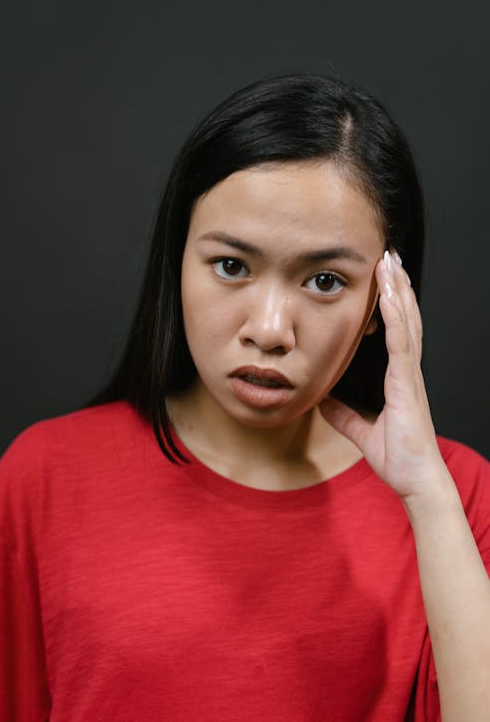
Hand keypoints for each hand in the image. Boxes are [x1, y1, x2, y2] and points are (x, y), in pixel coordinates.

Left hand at [319, 250, 447, 499]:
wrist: (415, 481)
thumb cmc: (397, 457)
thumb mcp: (359, 429)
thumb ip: (343, 414)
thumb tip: (321, 400)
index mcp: (398, 376)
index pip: (395, 329)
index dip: (391, 302)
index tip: (383, 277)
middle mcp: (407, 369)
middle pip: (404, 317)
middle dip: (396, 285)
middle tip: (388, 256)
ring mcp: (409, 374)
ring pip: (405, 322)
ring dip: (397, 290)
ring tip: (390, 262)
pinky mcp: (407, 384)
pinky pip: (401, 343)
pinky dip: (395, 317)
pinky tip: (389, 296)